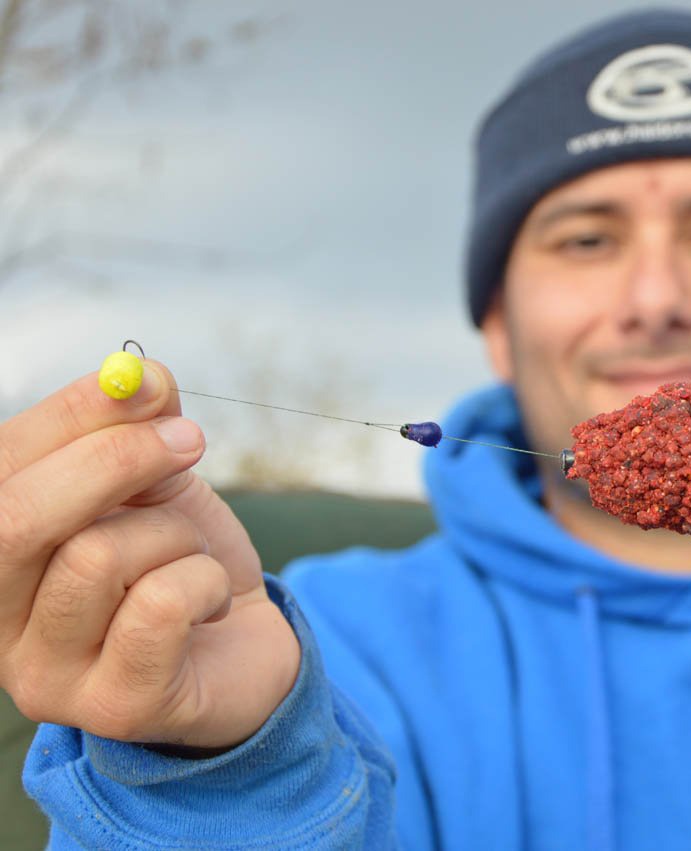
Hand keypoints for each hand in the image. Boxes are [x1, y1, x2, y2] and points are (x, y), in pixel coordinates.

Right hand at [0, 361, 299, 749]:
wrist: (247, 648)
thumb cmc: (183, 563)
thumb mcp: (159, 487)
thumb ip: (140, 432)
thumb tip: (140, 375)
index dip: (69, 415)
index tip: (147, 382)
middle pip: (19, 518)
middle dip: (115, 461)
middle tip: (191, 442)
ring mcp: (44, 675)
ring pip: (98, 559)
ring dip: (174, 538)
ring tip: (193, 559)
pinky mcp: (112, 707)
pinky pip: (159, 607)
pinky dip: (205, 583)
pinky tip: (211, 603)